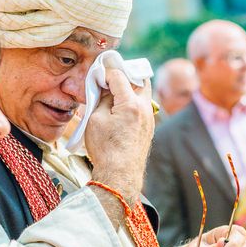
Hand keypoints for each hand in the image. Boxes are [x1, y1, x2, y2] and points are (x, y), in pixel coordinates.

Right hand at [86, 64, 154, 201]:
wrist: (120, 175)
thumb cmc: (105, 148)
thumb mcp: (95, 119)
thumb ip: (102, 98)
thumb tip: (105, 88)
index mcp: (130, 103)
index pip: (119, 76)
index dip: (106, 72)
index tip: (97, 74)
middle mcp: (144, 107)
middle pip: (139, 78)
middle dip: (124, 74)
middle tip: (109, 77)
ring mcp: (150, 117)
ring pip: (144, 92)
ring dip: (130, 86)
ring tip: (114, 91)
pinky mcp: (149, 126)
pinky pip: (143, 105)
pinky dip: (133, 100)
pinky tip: (120, 106)